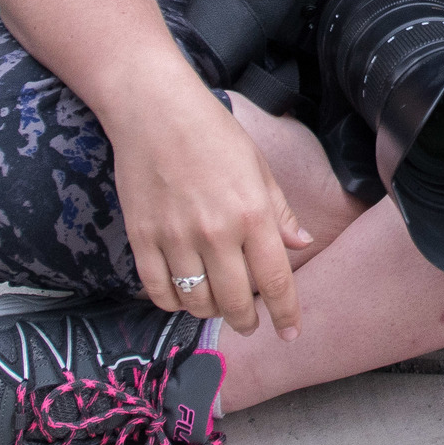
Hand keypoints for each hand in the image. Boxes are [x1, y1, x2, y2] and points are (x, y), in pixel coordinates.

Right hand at [112, 82, 309, 336]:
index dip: (286, 314)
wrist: (153, 109)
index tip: (290, 334)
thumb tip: (302, 244)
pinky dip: (173, 303)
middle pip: (235, 302)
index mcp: (252, 213)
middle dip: (247, 322)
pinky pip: (158, 291)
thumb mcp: (258, 166)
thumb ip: (279, 211)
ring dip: (210, 312)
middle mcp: (216, 232)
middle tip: (249, 324)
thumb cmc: (212, 132)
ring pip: (196, 303)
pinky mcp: (141, 238)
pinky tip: (182, 296)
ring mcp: (175, 238)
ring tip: (216, 304)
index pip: (276, 281)